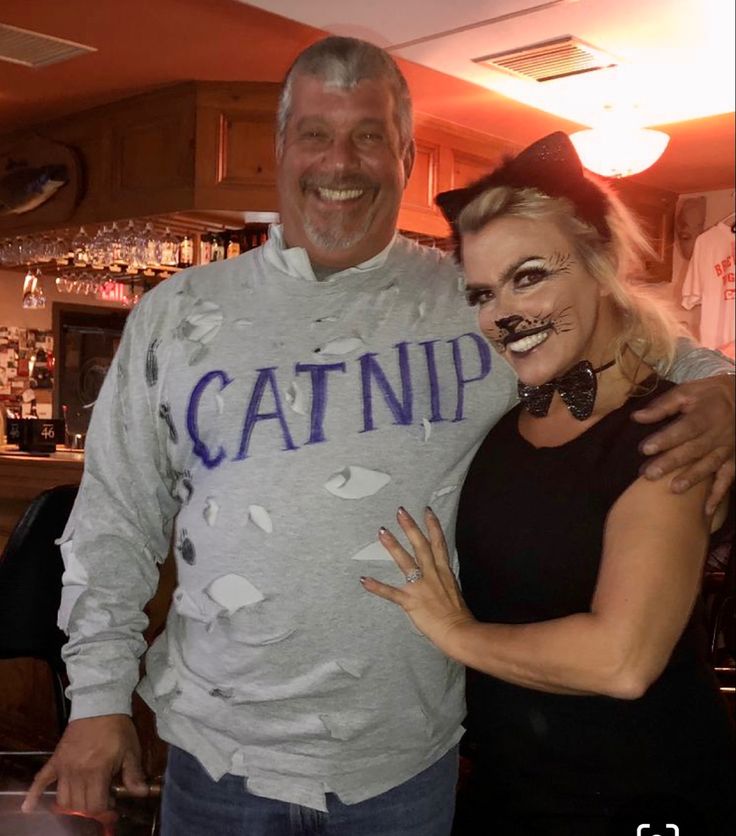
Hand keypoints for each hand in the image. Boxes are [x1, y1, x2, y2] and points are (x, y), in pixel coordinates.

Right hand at [22, 714, 148, 815]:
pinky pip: (40, 779)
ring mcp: (63, 767)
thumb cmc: (118, 729)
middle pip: (78, 805)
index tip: (112, 801)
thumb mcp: (131, 750)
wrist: (100, 705)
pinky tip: (28, 808)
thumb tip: (141, 793)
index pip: (95, 805)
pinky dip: (34, 794)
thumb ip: (134, 774)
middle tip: (101, 797)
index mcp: (97, 771)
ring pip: (62, 799)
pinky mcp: (55, 760)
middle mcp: (77, 773)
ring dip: (73, 804)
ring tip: (84, 796)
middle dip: (91, 807)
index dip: (105, 809)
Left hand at [360, 507, 474, 658]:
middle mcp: (433, 575)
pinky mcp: (411, 601)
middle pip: (421, 546)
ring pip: (406, 561)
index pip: (439, 544)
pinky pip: (391, 593)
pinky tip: (365, 579)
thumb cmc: (459, 617)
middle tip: (400, 511)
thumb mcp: (454, 592)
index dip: (433, 526)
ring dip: (393, 546)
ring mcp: (421, 587)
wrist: (460, 632)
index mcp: (444, 572)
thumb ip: (444, 582)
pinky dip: (377, 587)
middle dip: (410, 527)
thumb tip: (439, 578)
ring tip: (383, 531)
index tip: (427, 511)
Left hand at [632, 374, 734, 512]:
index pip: (684, 429)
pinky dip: (718, 496)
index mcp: (705, 416)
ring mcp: (727, 449)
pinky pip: (727, 479)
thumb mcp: (686, 393)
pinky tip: (706, 511)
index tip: (645, 449)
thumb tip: (636, 417)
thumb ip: (662, 406)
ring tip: (673, 490)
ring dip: (692, 478)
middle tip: (649, 475)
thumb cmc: (708, 395)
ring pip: (709, 465)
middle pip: (693, 450)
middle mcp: (717, 434)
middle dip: (671, 463)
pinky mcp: (733, 461)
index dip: (665, 439)